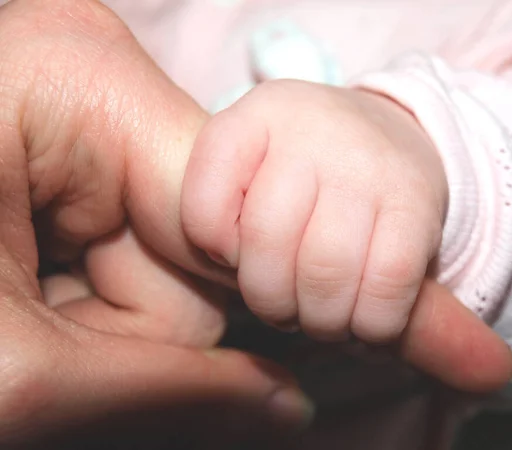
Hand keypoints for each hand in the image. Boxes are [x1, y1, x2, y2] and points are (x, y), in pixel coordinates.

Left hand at [0, 1, 310, 445]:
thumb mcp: (15, 374)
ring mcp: (71, 99)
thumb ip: (175, 385)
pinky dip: (86, 290)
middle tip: (39, 336)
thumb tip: (287, 407)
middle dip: (136, 317)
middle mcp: (87, 74)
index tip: (369, 350)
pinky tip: (15, 291)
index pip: (235, 211)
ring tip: (12, 311)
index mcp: (80, 86)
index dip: (284, 294)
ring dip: (102, 312)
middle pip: (193, 238)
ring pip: (156, 246)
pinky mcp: (54, 131)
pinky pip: (121, 231)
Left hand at [182, 80, 511, 390]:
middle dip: (267, 299)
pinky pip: (384, 290)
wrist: (390, 138)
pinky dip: (369, 325)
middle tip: (279, 307)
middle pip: (265, 242)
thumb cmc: (307, 166)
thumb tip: (225, 263)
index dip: (211, 246)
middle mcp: (315, 128)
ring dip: (318, 319)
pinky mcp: (418, 206)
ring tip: (319, 316)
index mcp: (262, 113)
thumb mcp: (253, 159)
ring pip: (324, 273)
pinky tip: (362, 319)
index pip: (202, 202)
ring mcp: (371, 165)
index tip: (234, 253)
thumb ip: (219, 202)